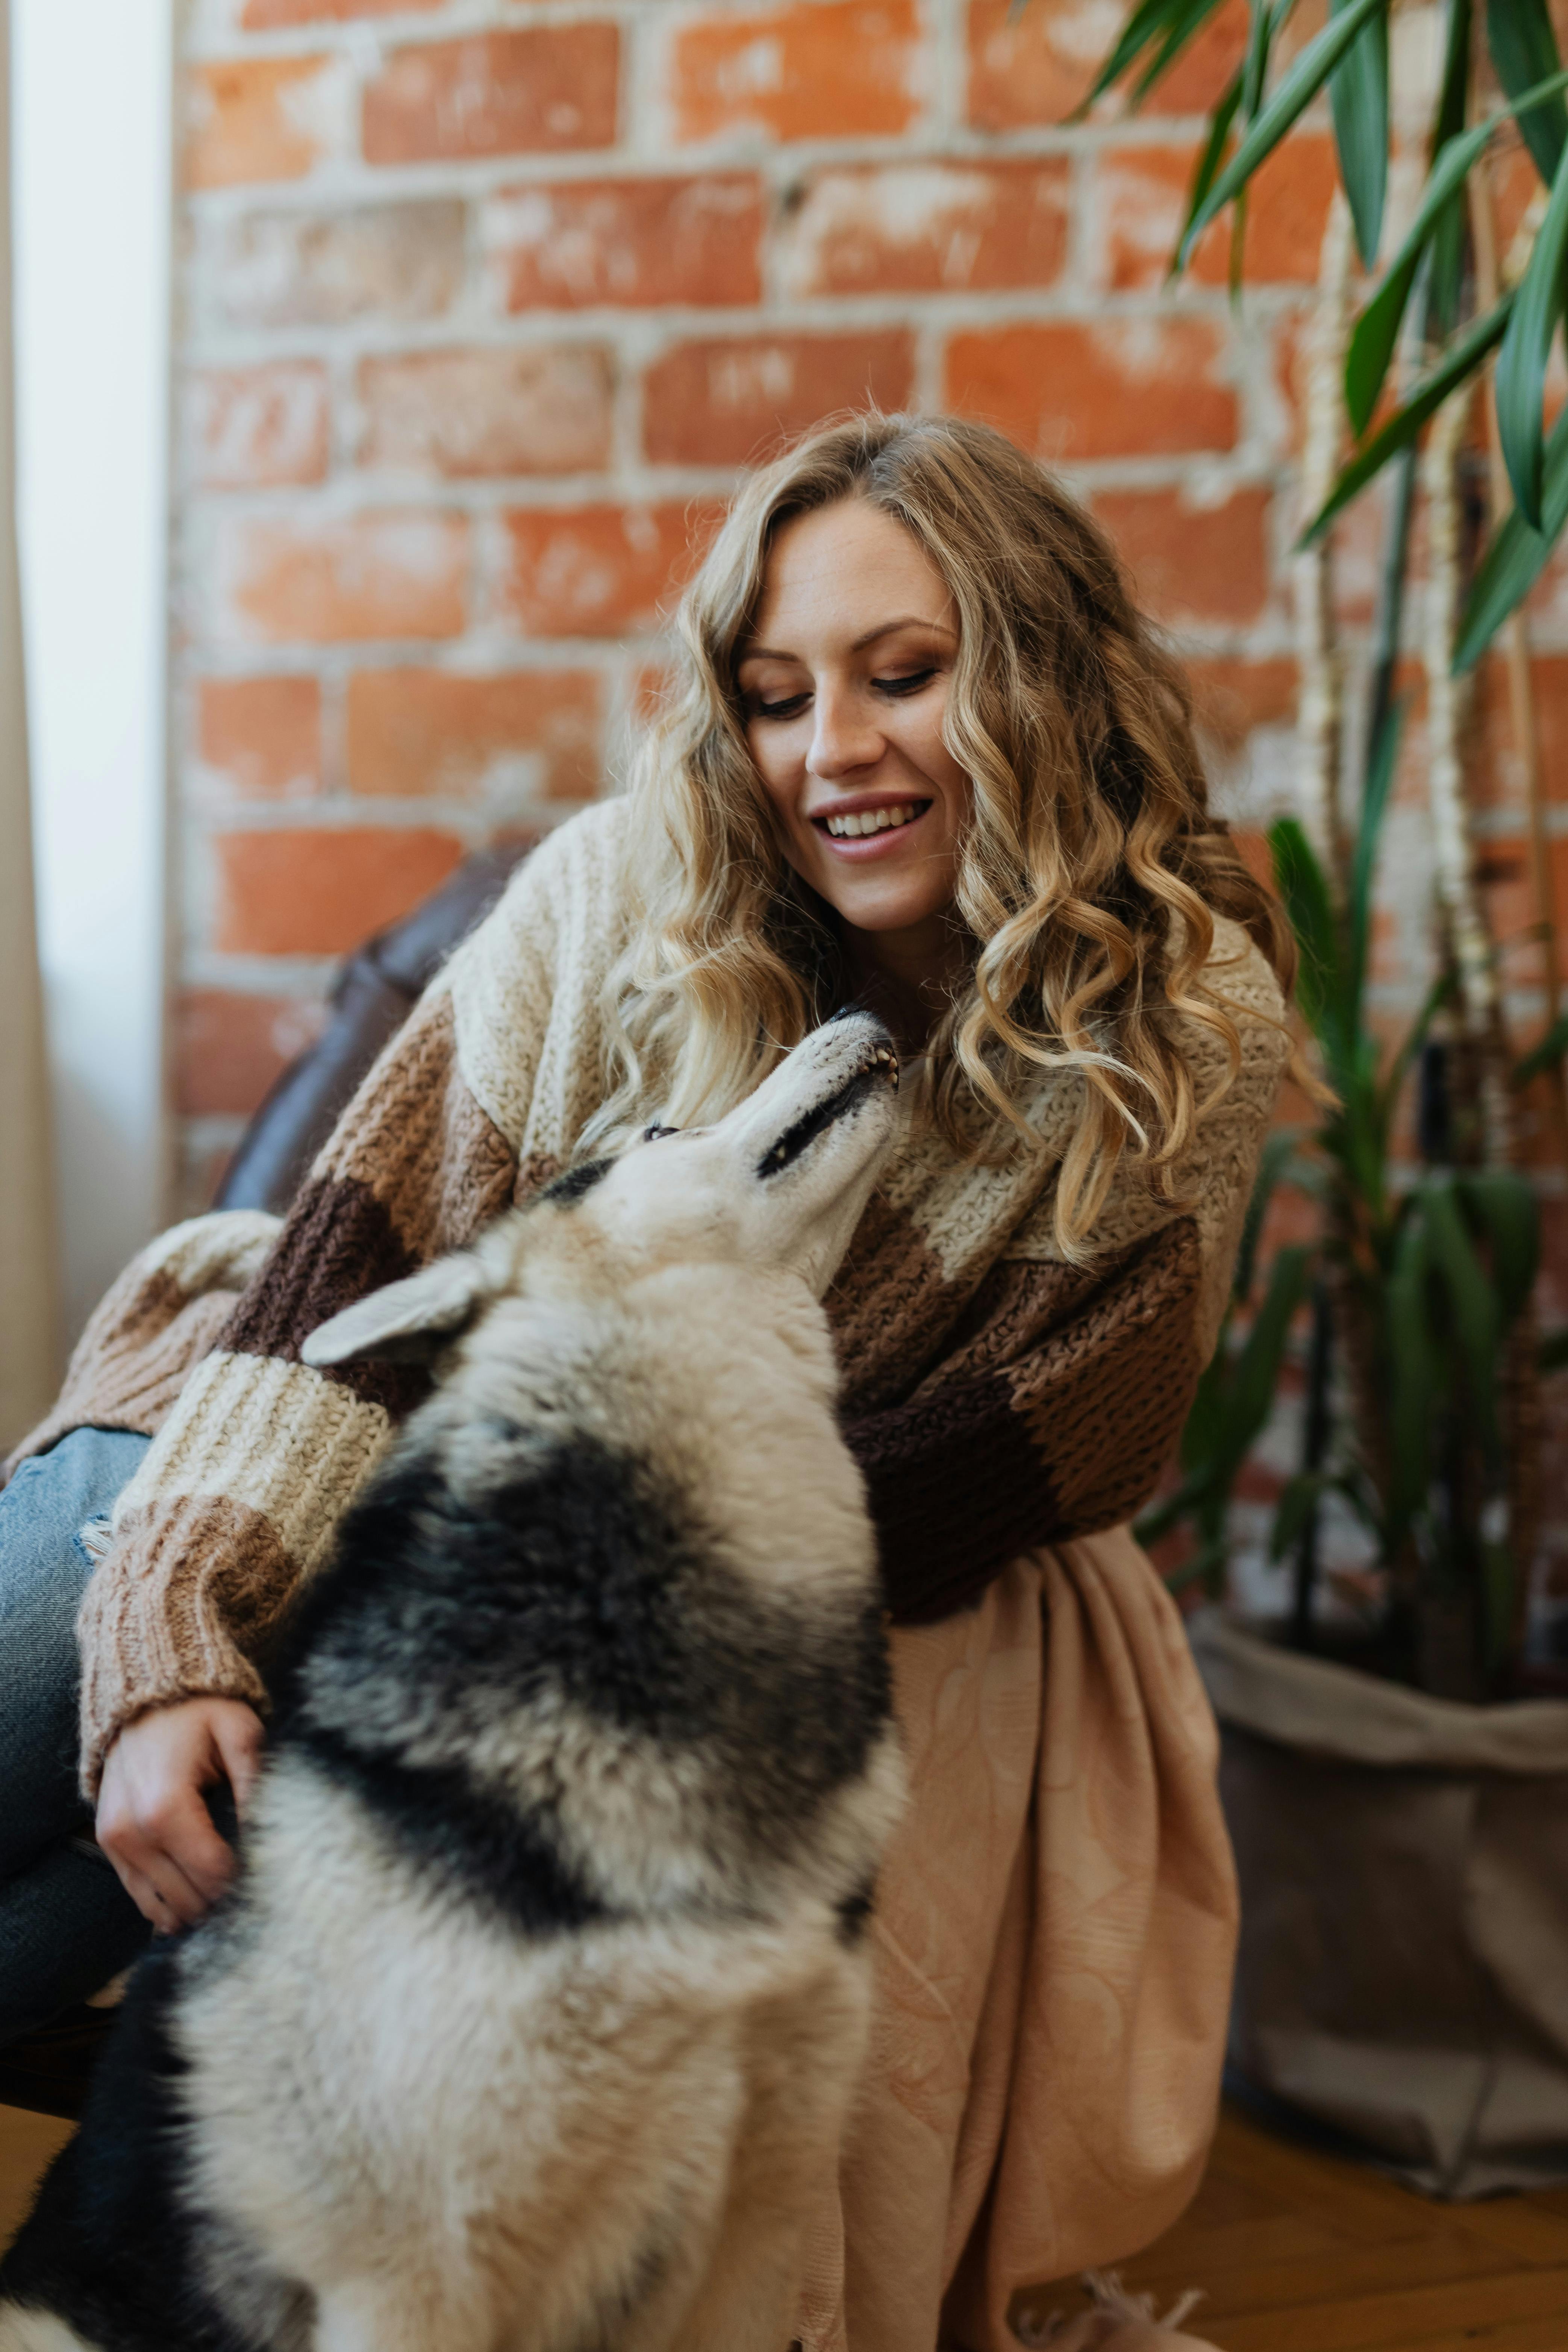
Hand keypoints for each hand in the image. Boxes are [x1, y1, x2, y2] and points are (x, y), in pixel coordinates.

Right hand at [96, 1698, 263, 1931]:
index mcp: (164, 1805)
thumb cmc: (197, 1712)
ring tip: (234, 1903)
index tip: (275, 1883)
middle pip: (188, 1895)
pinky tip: (198, 1907)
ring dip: (198, 1910)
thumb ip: (256, 1783)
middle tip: (261, 1894)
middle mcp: (131, 1831)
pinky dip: (169, 1906)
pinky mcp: (109, 1845)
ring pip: (162, 1905)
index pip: (212, 1870)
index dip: (246, 1883)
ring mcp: (115, 1841)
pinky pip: (139, 1895)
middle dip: (225, 1900)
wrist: (143, 1698)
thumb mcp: (238, 1732)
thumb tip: (275, 1833)